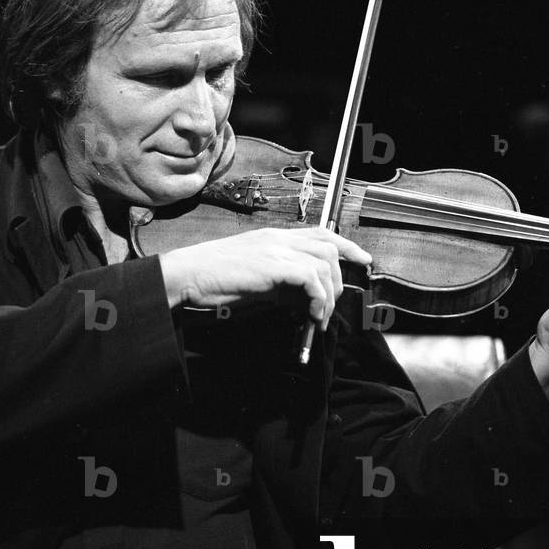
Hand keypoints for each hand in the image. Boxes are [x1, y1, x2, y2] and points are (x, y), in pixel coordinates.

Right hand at [158, 227, 371, 329]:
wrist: (185, 275)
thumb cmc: (214, 280)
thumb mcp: (256, 279)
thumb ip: (282, 283)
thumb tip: (307, 299)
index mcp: (273, 237)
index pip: (321, 233)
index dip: (347, 246)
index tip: (363, 261)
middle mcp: (277, 238)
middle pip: (329, 246)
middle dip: (339, 277)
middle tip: (332, 306)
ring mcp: (274, 248)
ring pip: (323, 262)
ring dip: (327, 294)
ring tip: (318, 316)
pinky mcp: (270, 265)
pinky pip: (310, 278)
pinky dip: (317, 298)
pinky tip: (311, 314)